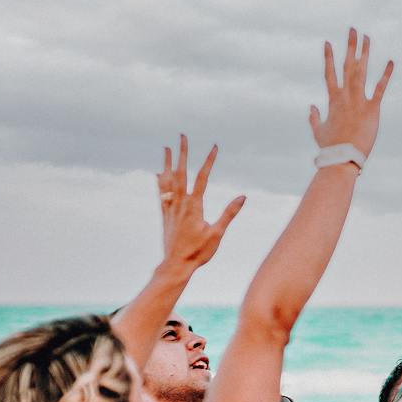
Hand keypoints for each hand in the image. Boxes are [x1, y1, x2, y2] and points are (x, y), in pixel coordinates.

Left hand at [156, 136, 245, 269]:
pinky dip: (160, 182)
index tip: (214, 147)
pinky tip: (158, 174)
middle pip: (181, 173)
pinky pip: (162, 193)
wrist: (176, 265)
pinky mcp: (166, 215)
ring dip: (168, 163)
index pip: (202, 178)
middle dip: (182, 153)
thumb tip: (243, 196)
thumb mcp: (218, 233)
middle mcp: (180, 204)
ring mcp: (171, 208)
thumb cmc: (198, 252)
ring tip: (167, 148)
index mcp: (194, 206)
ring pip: (168, 181)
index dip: (208, 161)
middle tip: (182, 136)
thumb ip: (229, 213)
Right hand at [306, 28, 394, 158]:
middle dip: (350, 46)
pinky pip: (380, 88)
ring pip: (362, 71)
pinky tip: (390, 61)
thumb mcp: (318, 130)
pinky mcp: (372, 109)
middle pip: (348, 65)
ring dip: (364, 53)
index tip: (328, 42)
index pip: (330, 73)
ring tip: (367, 37)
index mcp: (333, 100)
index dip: (328, 58)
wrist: (343, 158)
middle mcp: (345, 96)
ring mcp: (358, 101)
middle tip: (353, 29)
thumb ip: (314, 117)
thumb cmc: (330, 147)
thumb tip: (310, 107)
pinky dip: (385, 75)